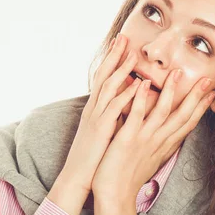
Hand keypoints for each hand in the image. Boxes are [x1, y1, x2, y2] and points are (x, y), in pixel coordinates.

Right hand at [55, 34, 141, 195]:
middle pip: (103, 75)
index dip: (111, 60)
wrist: (77, 178)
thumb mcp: (102, 132)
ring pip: (108, 87)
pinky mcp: (101, 129)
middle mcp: (94, 109)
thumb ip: (112, 117)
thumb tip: (125, 106)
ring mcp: (96, 118)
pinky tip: (137, 84)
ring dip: (121, 69)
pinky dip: (126, 95)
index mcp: (95, 109)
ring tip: (132, 53)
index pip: (103, 79)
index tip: (120, 45)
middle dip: (113, 55)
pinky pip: (114, 108)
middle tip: (123, 37)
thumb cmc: (92, 158)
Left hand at [91, 68, 214, 203]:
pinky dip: (141, 99)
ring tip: (177, 73)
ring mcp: (144, 139)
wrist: (114, 197)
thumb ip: (157, 146)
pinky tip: (144, 84)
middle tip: (208, 79)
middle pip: (182, 116)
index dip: (200, 108)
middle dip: (196, 97)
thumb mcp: (149, 161)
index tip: (212, 94)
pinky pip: (136, 115)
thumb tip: (165, 137)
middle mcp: (158, 142)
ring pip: (162, 112)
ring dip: (171, 92)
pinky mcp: (127, 139)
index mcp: (164, 146)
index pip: (187, 124)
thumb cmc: (127, 179)